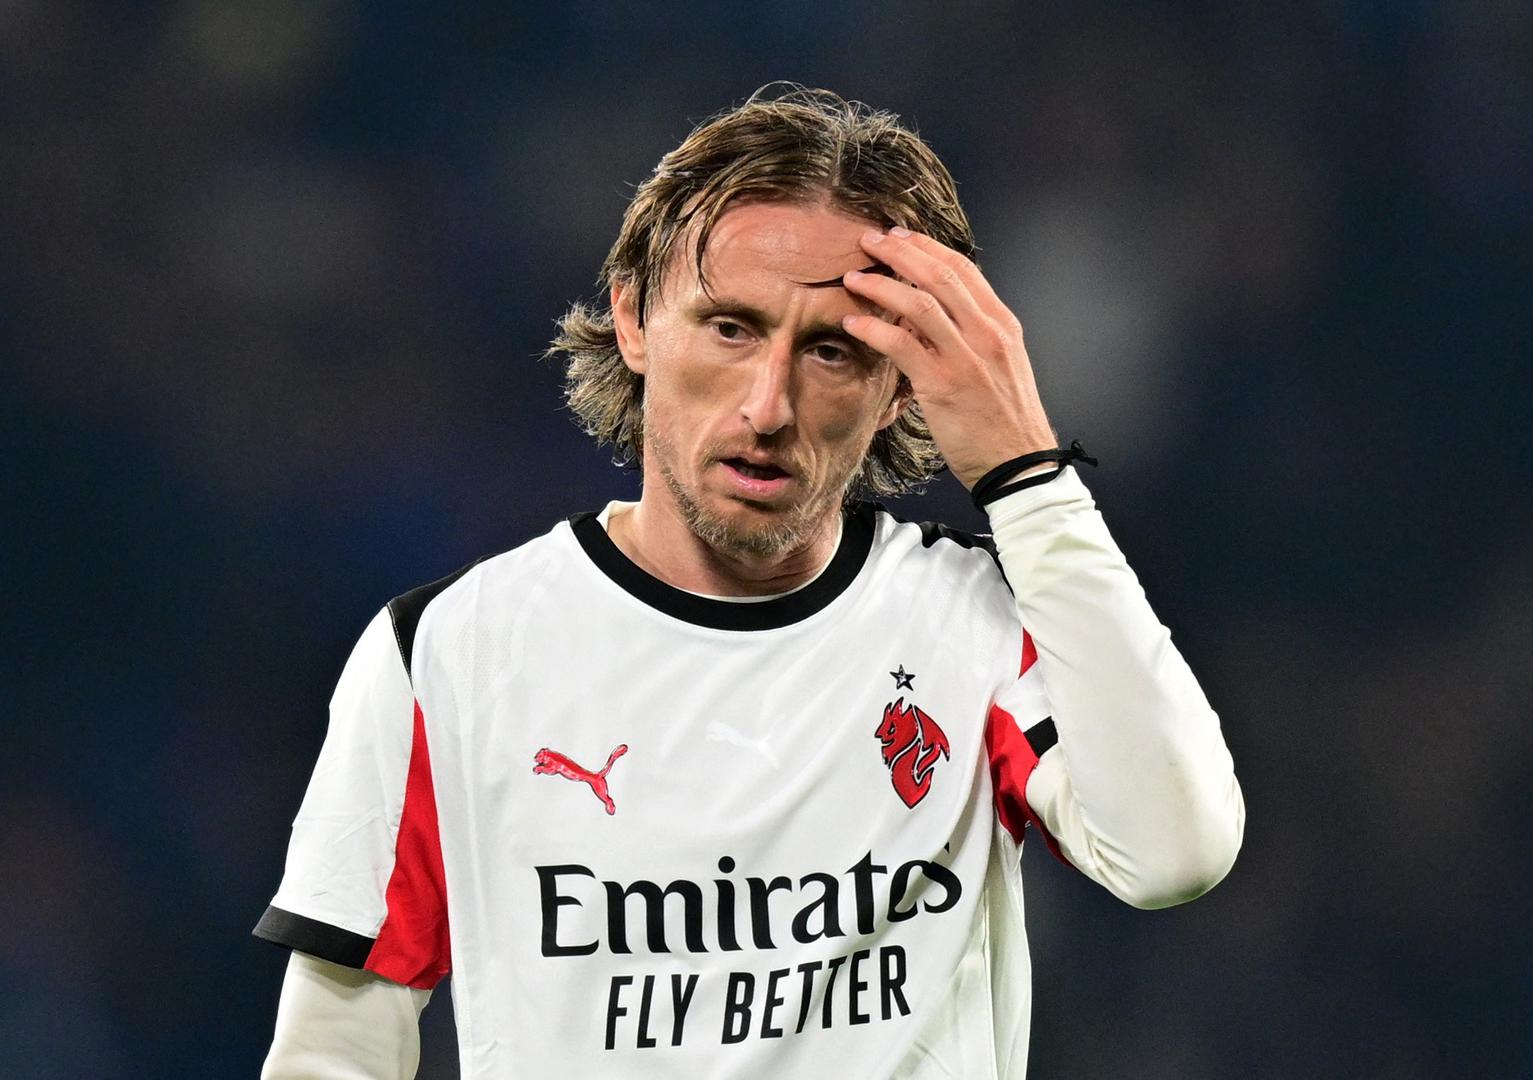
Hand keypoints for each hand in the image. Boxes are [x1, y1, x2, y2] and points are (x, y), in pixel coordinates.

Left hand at [841, 227, 1055, 487]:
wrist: (1019, 467)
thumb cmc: (1005, 422)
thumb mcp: (1000, 367)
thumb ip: (972, 337)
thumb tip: (930, 317)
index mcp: (1002, 325)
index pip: (963, 269)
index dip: (927, 248)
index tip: (901, 236)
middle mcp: (987, 334)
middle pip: (939, 275)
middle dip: (900, 251)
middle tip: (869, 240)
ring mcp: (967, 358)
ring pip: (919, 303)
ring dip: (881, 284)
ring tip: (853, 278)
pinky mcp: (944, 386)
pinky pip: (901, 344)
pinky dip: (873, 328)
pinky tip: (852, 322)